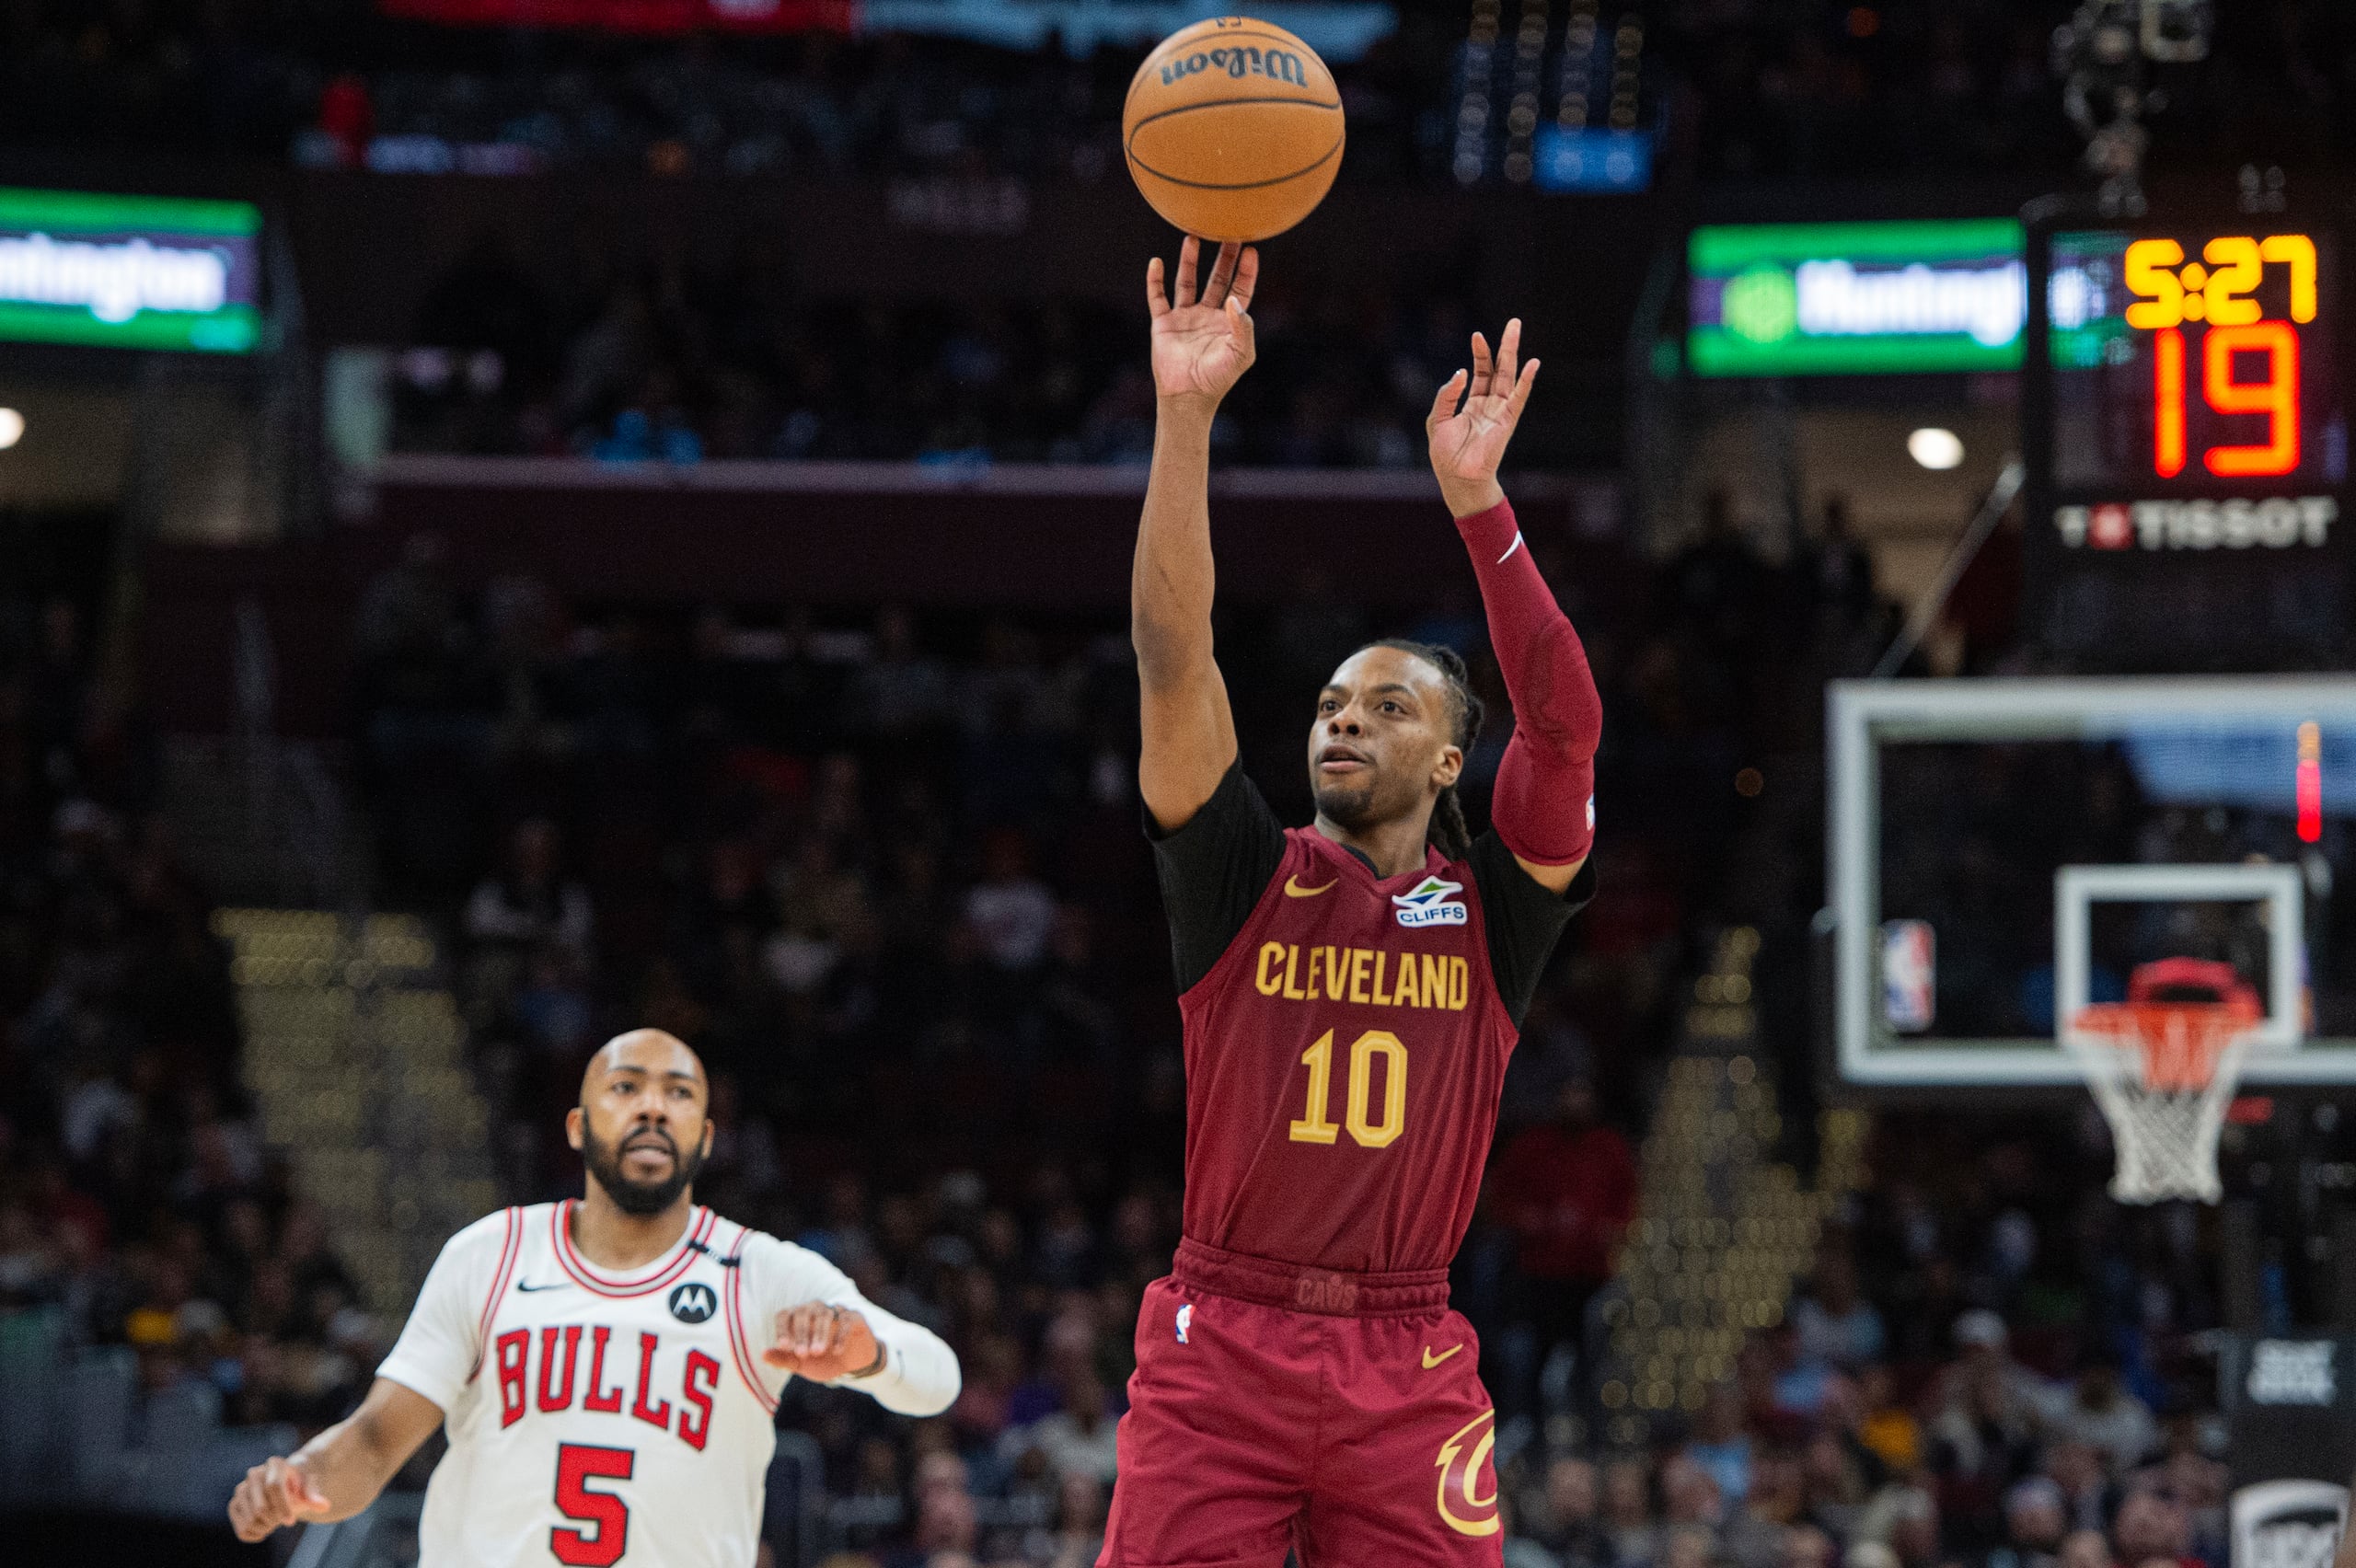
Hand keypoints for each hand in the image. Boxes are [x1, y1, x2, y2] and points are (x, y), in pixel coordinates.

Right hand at [228, 1454, 332, 1541]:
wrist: (285, 1485)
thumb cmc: (299, 1485)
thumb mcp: (309, 1486)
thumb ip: (313, 1496)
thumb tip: (323, 1506)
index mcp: (275, 1464)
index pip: (273, 1487)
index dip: (282, 1507)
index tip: (291, 1522)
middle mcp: (254, 1474)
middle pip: (260, 1507)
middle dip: (275, 1519)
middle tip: (285, 1520)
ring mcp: (241, 1489)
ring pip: (250, 1520)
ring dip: (266, 1527)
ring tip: (276, 1522)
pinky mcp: (234, 1504)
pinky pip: (241, 1528)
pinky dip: (254, 1535)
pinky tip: (264, 1530)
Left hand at [763, 1302, 881, 1382]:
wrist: (852, 1366)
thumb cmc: (822, 1361)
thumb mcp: (801, 1364)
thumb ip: (783, 1359)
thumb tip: (763, 1354)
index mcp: (798, 1319)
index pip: (785, 1315)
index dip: (782, 1329)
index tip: (783, 1346)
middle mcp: (815, 1310)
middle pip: (804, 1312)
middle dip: (801, 1333)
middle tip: (802, 1354)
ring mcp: (836, 1311)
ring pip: (824, 1314)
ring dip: (819, 1333)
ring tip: (817, 1352)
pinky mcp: (854, 1317)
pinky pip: (846, 1319)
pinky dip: (840, 1334)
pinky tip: (836, 1351)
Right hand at [1147, 237, 1258, 409]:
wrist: (1189, 396)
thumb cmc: (1219, 378)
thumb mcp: (1241, 353)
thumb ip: (1243, 327)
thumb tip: (1232, 300)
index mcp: (1228, 321)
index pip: (1240, 289)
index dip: (1246, 270)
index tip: (1251, 249)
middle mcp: (1207, 314)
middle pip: (1217, 278)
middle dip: (1223, 257)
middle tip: (1228, 232)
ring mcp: (1185, 317)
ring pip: (1187, 281)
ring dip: (1189, 260)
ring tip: (1192, 237)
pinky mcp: (1164, 323)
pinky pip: (1158, 297)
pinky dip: (1155, 280)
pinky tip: (1157, 263)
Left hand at [1427, 317, 1539, 517]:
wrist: (1457, 477)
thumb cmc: (1446, 454)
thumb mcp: (1438, 418)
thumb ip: (1447, 394)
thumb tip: (1461, 372)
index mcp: (1473, 403)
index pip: (1481, 372)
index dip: (1480, 354)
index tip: (1477, 335)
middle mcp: (1489, 404)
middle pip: (1500, 369)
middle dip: (1505, 346)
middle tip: (1514, 323)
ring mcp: (1500, 412)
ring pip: (1509, 377)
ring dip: (1513, 353)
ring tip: (1516, 330)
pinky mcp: (1507, 421)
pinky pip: (1518, 398)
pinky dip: (1525, 381)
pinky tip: (1532, 364)